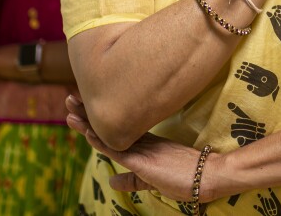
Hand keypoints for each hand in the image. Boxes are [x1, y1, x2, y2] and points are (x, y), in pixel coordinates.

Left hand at [65, 95, 213, 201]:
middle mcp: (140, 141)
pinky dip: (100, 140)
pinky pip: (117, 149)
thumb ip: (132, 181)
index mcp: (144, 143)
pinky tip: (87, 131)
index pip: (115, 129)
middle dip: (87, 112)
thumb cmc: (186, 178)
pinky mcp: (143, 161)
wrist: (209, 176)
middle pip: (108, 124)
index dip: (96, 119)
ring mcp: (141, 149)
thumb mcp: (152, 181)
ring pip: (108, 133)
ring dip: (87, 120)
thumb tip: (112, 184)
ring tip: (70, 106)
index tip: (81, 106)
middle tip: (70, 97)